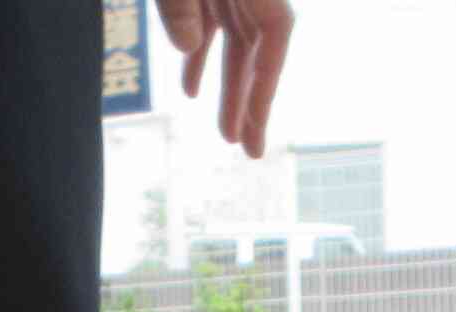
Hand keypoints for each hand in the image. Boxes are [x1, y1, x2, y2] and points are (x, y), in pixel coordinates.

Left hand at [153, 0, 294, 158]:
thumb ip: (180, 5)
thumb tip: (186, 46)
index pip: (276, 31)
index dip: (268, 77)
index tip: (256, 123)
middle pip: (258, 50)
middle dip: (253, 101)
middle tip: (252, 152)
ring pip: (233, 45)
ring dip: (229, 90)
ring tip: (227, 136)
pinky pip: (206, 28)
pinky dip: (197, 60)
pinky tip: (189, 93)